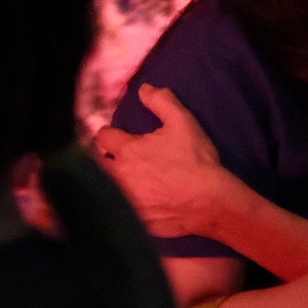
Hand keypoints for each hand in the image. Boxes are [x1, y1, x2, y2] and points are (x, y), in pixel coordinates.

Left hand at [92, 85, 228, 238]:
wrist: (209, 202)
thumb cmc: (196, 161)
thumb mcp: (183, 122)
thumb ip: (161, 101)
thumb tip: (144, 89)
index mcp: (127, 151)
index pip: (103, 137)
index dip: (110, 134)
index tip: (117, 136)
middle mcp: (120, 176)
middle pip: (98, 165)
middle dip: (105, 160)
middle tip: (118, 159)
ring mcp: (125, 200)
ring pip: (107, 189)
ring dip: (113, 183)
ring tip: (128, 181)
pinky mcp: (133, 219)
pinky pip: (120, 211)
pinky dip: (125, 206)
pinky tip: (137, 203)